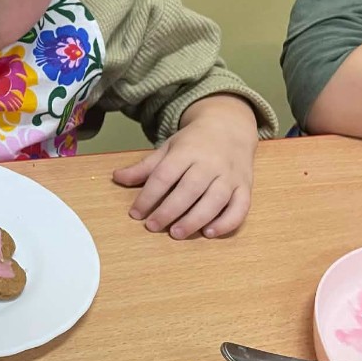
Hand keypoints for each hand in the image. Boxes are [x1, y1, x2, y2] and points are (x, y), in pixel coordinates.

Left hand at [112, 95, 258, 239]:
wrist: (230, 126)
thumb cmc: (194, 142)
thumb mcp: (168, 148)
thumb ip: (145, 167)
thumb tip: (117, 177)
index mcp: (187, 151)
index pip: (164, 175)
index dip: (148, 196)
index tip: (136, 213)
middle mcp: (210, 163)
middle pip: (189, 189)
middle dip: (169, 210)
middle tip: (153, 226)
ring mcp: (230, 175)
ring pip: (215, 200)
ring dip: (196, 219)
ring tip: (177, 234)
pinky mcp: (245, 186)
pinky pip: (240, 207)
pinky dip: (227, 222)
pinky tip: (209, 233)